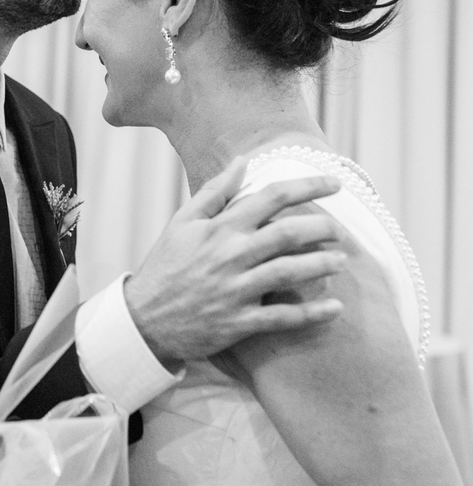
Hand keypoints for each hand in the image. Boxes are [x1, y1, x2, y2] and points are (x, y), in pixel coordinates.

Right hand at [124, 156, 346, 368]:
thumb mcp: (182, 223)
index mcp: (218, 228)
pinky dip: (313, 313)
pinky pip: (283, 317)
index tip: (335, 183)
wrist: (143, 320)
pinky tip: (336, 309)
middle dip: (323, 228)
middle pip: (288, 233)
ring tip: (342, 262)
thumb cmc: (165, 267)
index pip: (270, 197)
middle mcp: (229, 255)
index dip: (308, 186)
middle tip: (343, 230)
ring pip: (290, 272)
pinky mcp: (238, 323)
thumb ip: (215, 192)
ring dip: (322, 265)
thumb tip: (242, 162)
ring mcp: (234, 290)